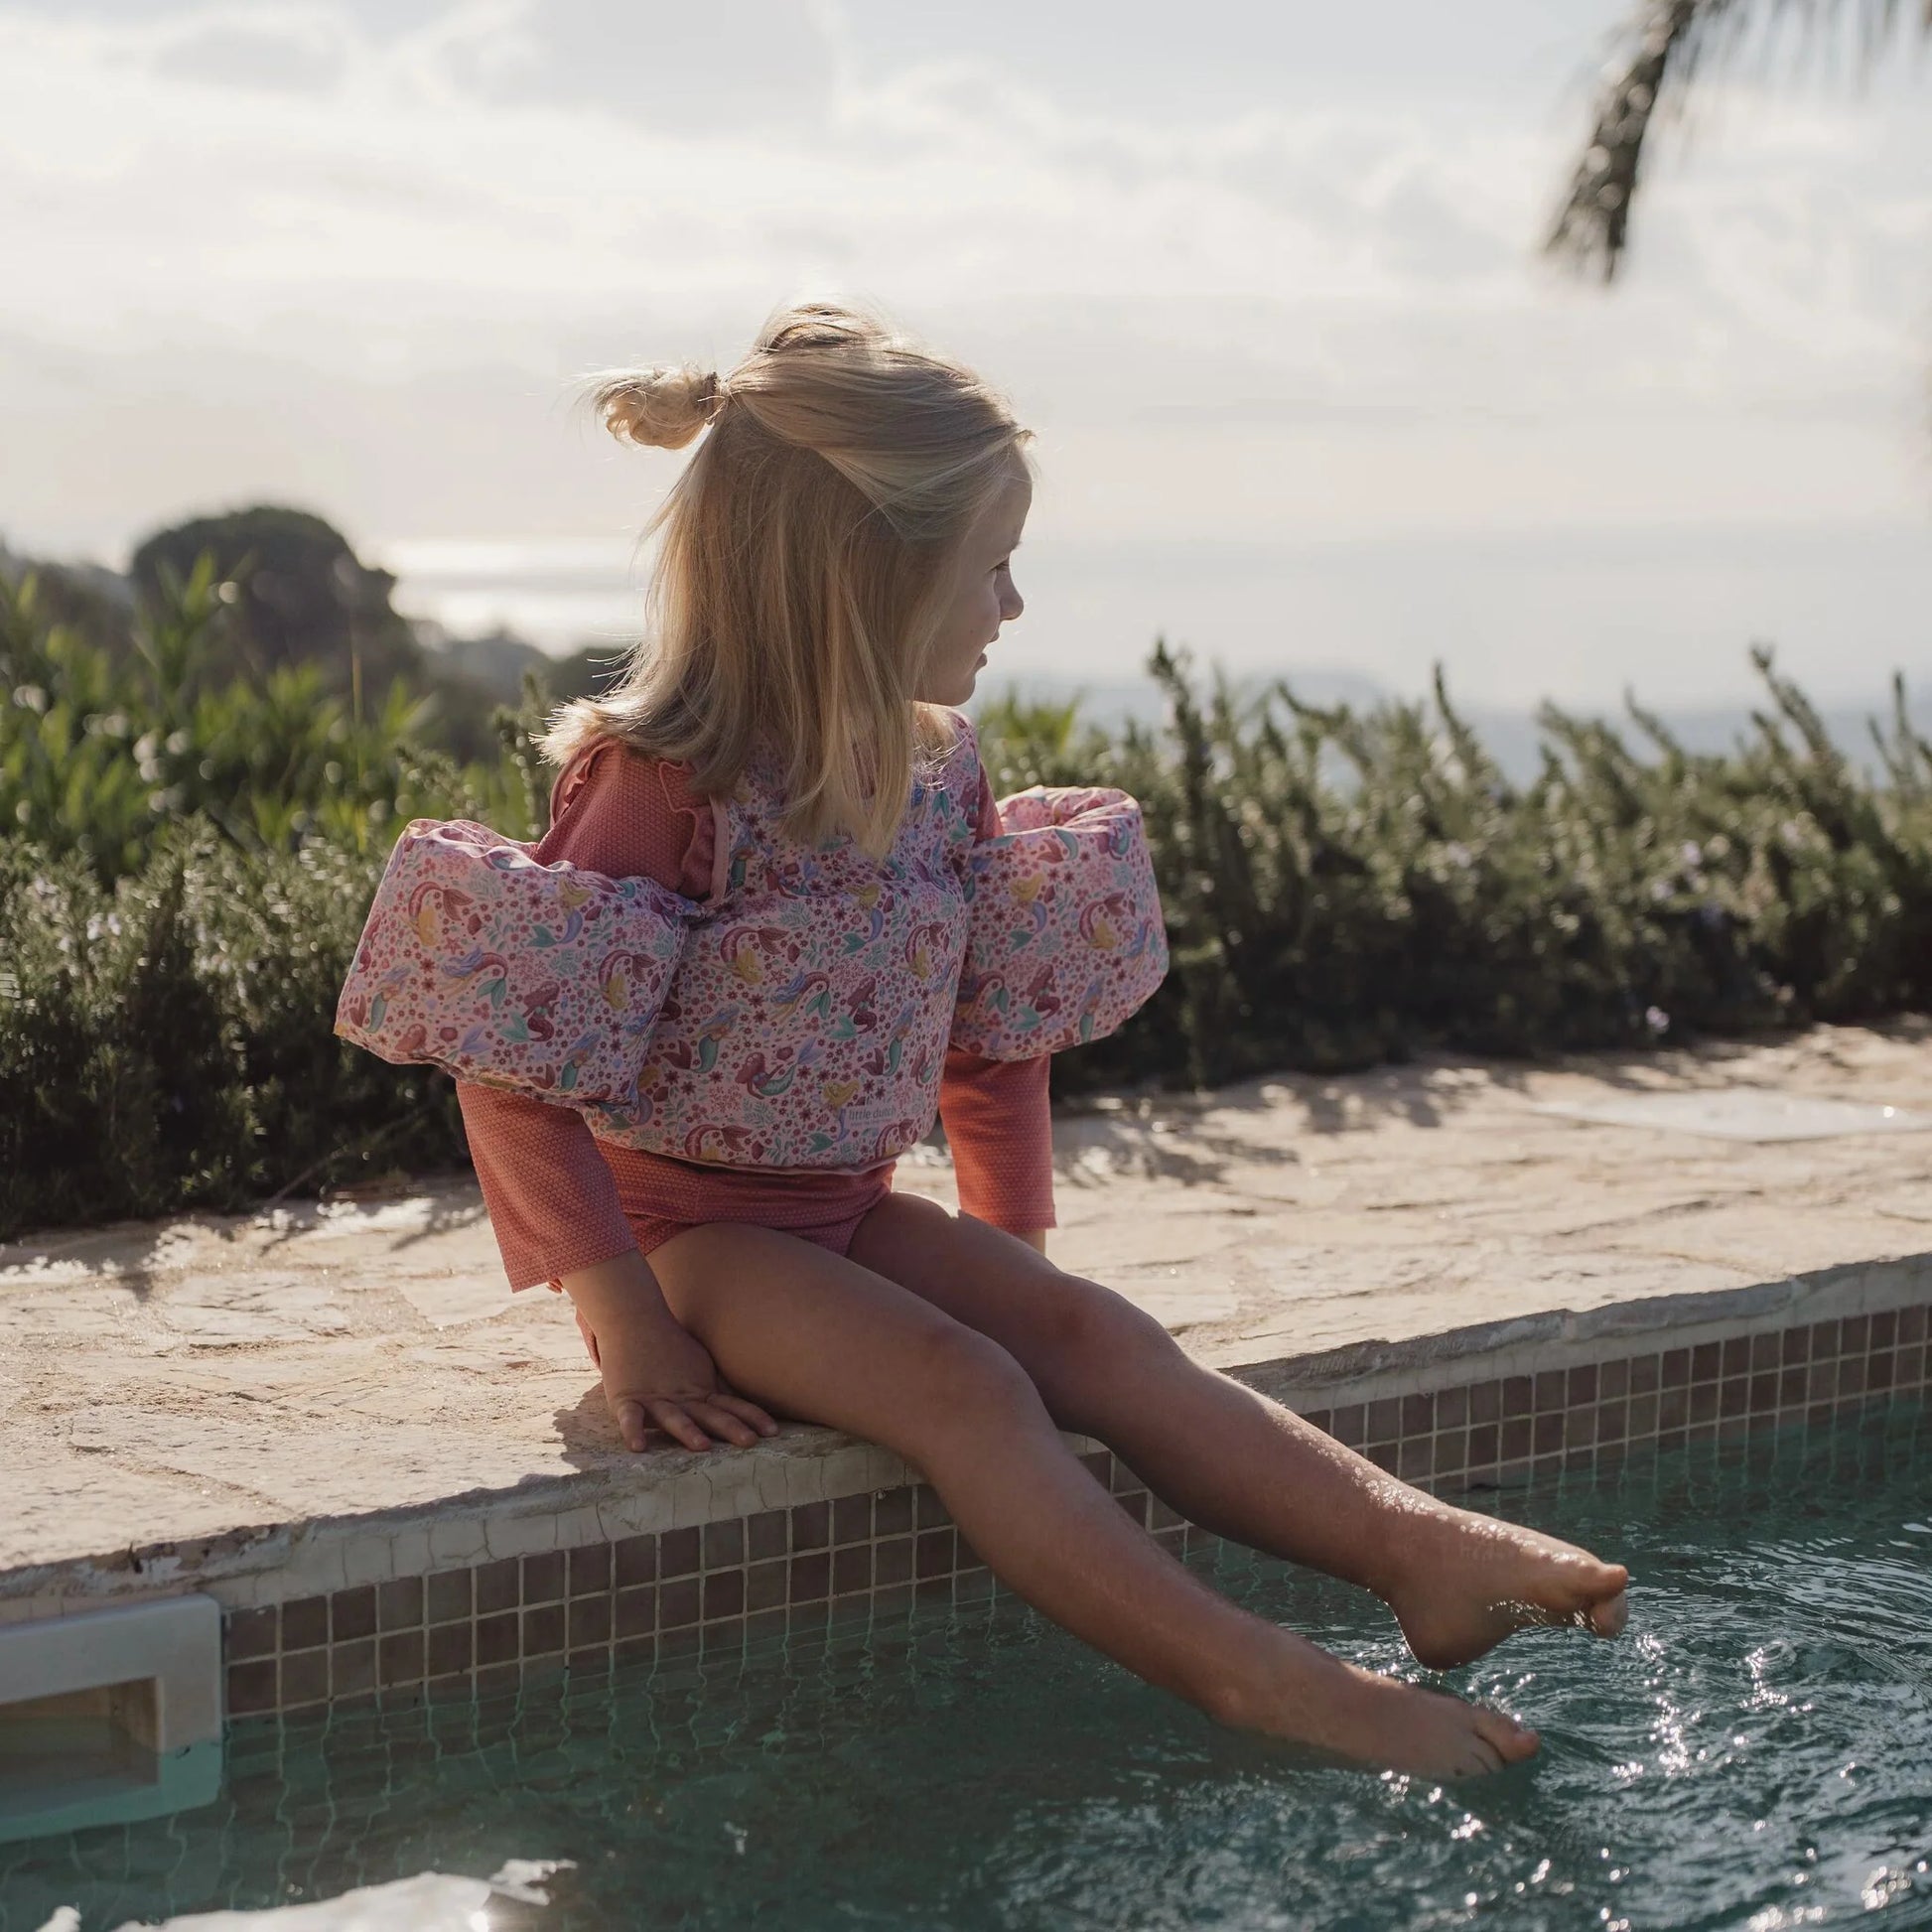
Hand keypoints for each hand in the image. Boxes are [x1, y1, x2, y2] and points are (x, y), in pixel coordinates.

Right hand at [560, 1249, 778, 1453]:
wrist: (634, 1321)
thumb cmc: (671, 1350)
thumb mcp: (702, 1370)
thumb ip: (721, 1389)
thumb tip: (751, 1406)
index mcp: (699, 1393)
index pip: (730, 1407)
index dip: (751, 1417)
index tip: (773, 1431)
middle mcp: (680, 1397)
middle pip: (708, 1414)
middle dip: (729, 1427)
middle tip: (749, 1442)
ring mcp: (654, 1398)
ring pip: (673, 1417)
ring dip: (687, 1430)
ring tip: (702, 1446)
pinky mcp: (626, 1398)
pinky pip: (629, 1417)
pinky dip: (632, 1430)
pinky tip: (638, 1447)